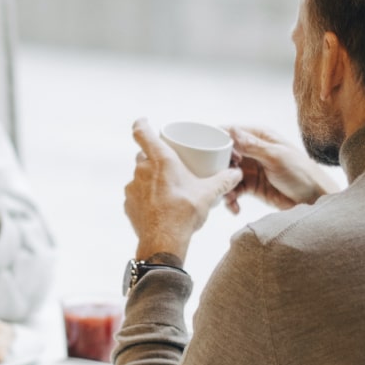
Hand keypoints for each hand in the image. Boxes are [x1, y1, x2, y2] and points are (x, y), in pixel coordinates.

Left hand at [126, 117, 242, 260]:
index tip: (144, 122)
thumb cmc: (184, 213)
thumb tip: (236, 174)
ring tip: (167, 191)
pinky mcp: (128, 205)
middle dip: (155, 158)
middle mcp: (142, 170)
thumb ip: (224, 181)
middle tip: (169, 166)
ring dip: (151, 180)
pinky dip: (146, 198)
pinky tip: (159, 207)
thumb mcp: (208, 194)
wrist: (164, 242)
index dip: (142, 124)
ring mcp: (132, 188)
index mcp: (160, 159)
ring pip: (140, 177)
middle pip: (144, 155)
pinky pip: (137, 196)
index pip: (142, 132)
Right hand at [223, 125, 338, 213]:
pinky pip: (234, 190)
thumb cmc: (301, 173)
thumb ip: (252, 146)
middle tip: (220, 179)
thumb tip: (231, 131)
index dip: (218, 142)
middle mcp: (253, 151)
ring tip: (228, 197)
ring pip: (227, 174)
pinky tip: (235, 206)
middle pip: (225, 155)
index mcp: (260, 137)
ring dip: (225, 186)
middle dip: (219, 168)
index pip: (231, 133)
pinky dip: (232, 198)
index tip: (209, 153)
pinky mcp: (252, 187)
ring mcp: (251, 169)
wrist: (313, 200)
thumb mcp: (276, 156)